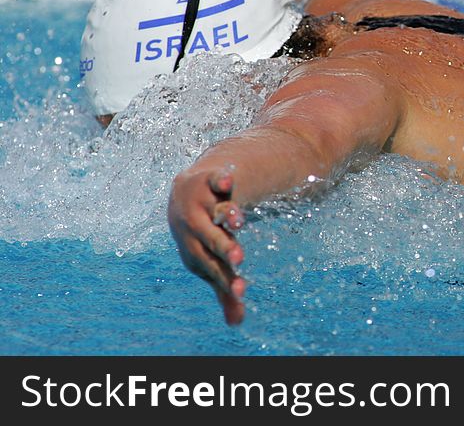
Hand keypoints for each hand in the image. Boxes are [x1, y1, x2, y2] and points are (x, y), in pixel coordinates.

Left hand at [167, 169, 247, 323]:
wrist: (183, 195)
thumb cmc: (200, 236)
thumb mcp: (212, 261)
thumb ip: (226, 288)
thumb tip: (237, 323)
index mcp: (196, 251)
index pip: (214, 267)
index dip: (226, 278)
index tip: (240, 291)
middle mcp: (196, 228)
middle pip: (211, 239)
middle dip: (224, 248)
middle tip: (239, 259)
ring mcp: (203, 203)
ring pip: (216, 210)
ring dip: (227, 215)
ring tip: (238, 221)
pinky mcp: (210, 181)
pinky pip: (215, 179)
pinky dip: (221, 179)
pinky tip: (228, 181)